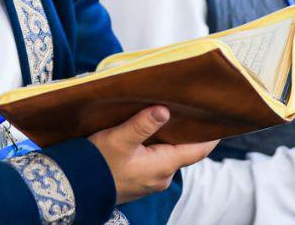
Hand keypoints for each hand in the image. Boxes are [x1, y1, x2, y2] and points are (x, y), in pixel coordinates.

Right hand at [89, 106, 217, 203]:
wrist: (76, 186)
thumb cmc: (98, 163)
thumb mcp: (119, 138)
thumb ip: (142, 124)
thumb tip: (165, 111)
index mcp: (163, 165)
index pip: (198, 150)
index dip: (210, 135)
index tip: (218, 120)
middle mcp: (162, 176)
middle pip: (183, 150)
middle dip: (184, 131)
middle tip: (184, 107)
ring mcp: (150, 181)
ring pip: (167, 155)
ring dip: (166, 138)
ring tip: (161, 116)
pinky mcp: (139, 181)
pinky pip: (154, 161)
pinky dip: (153, 147)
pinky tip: (143, 134)